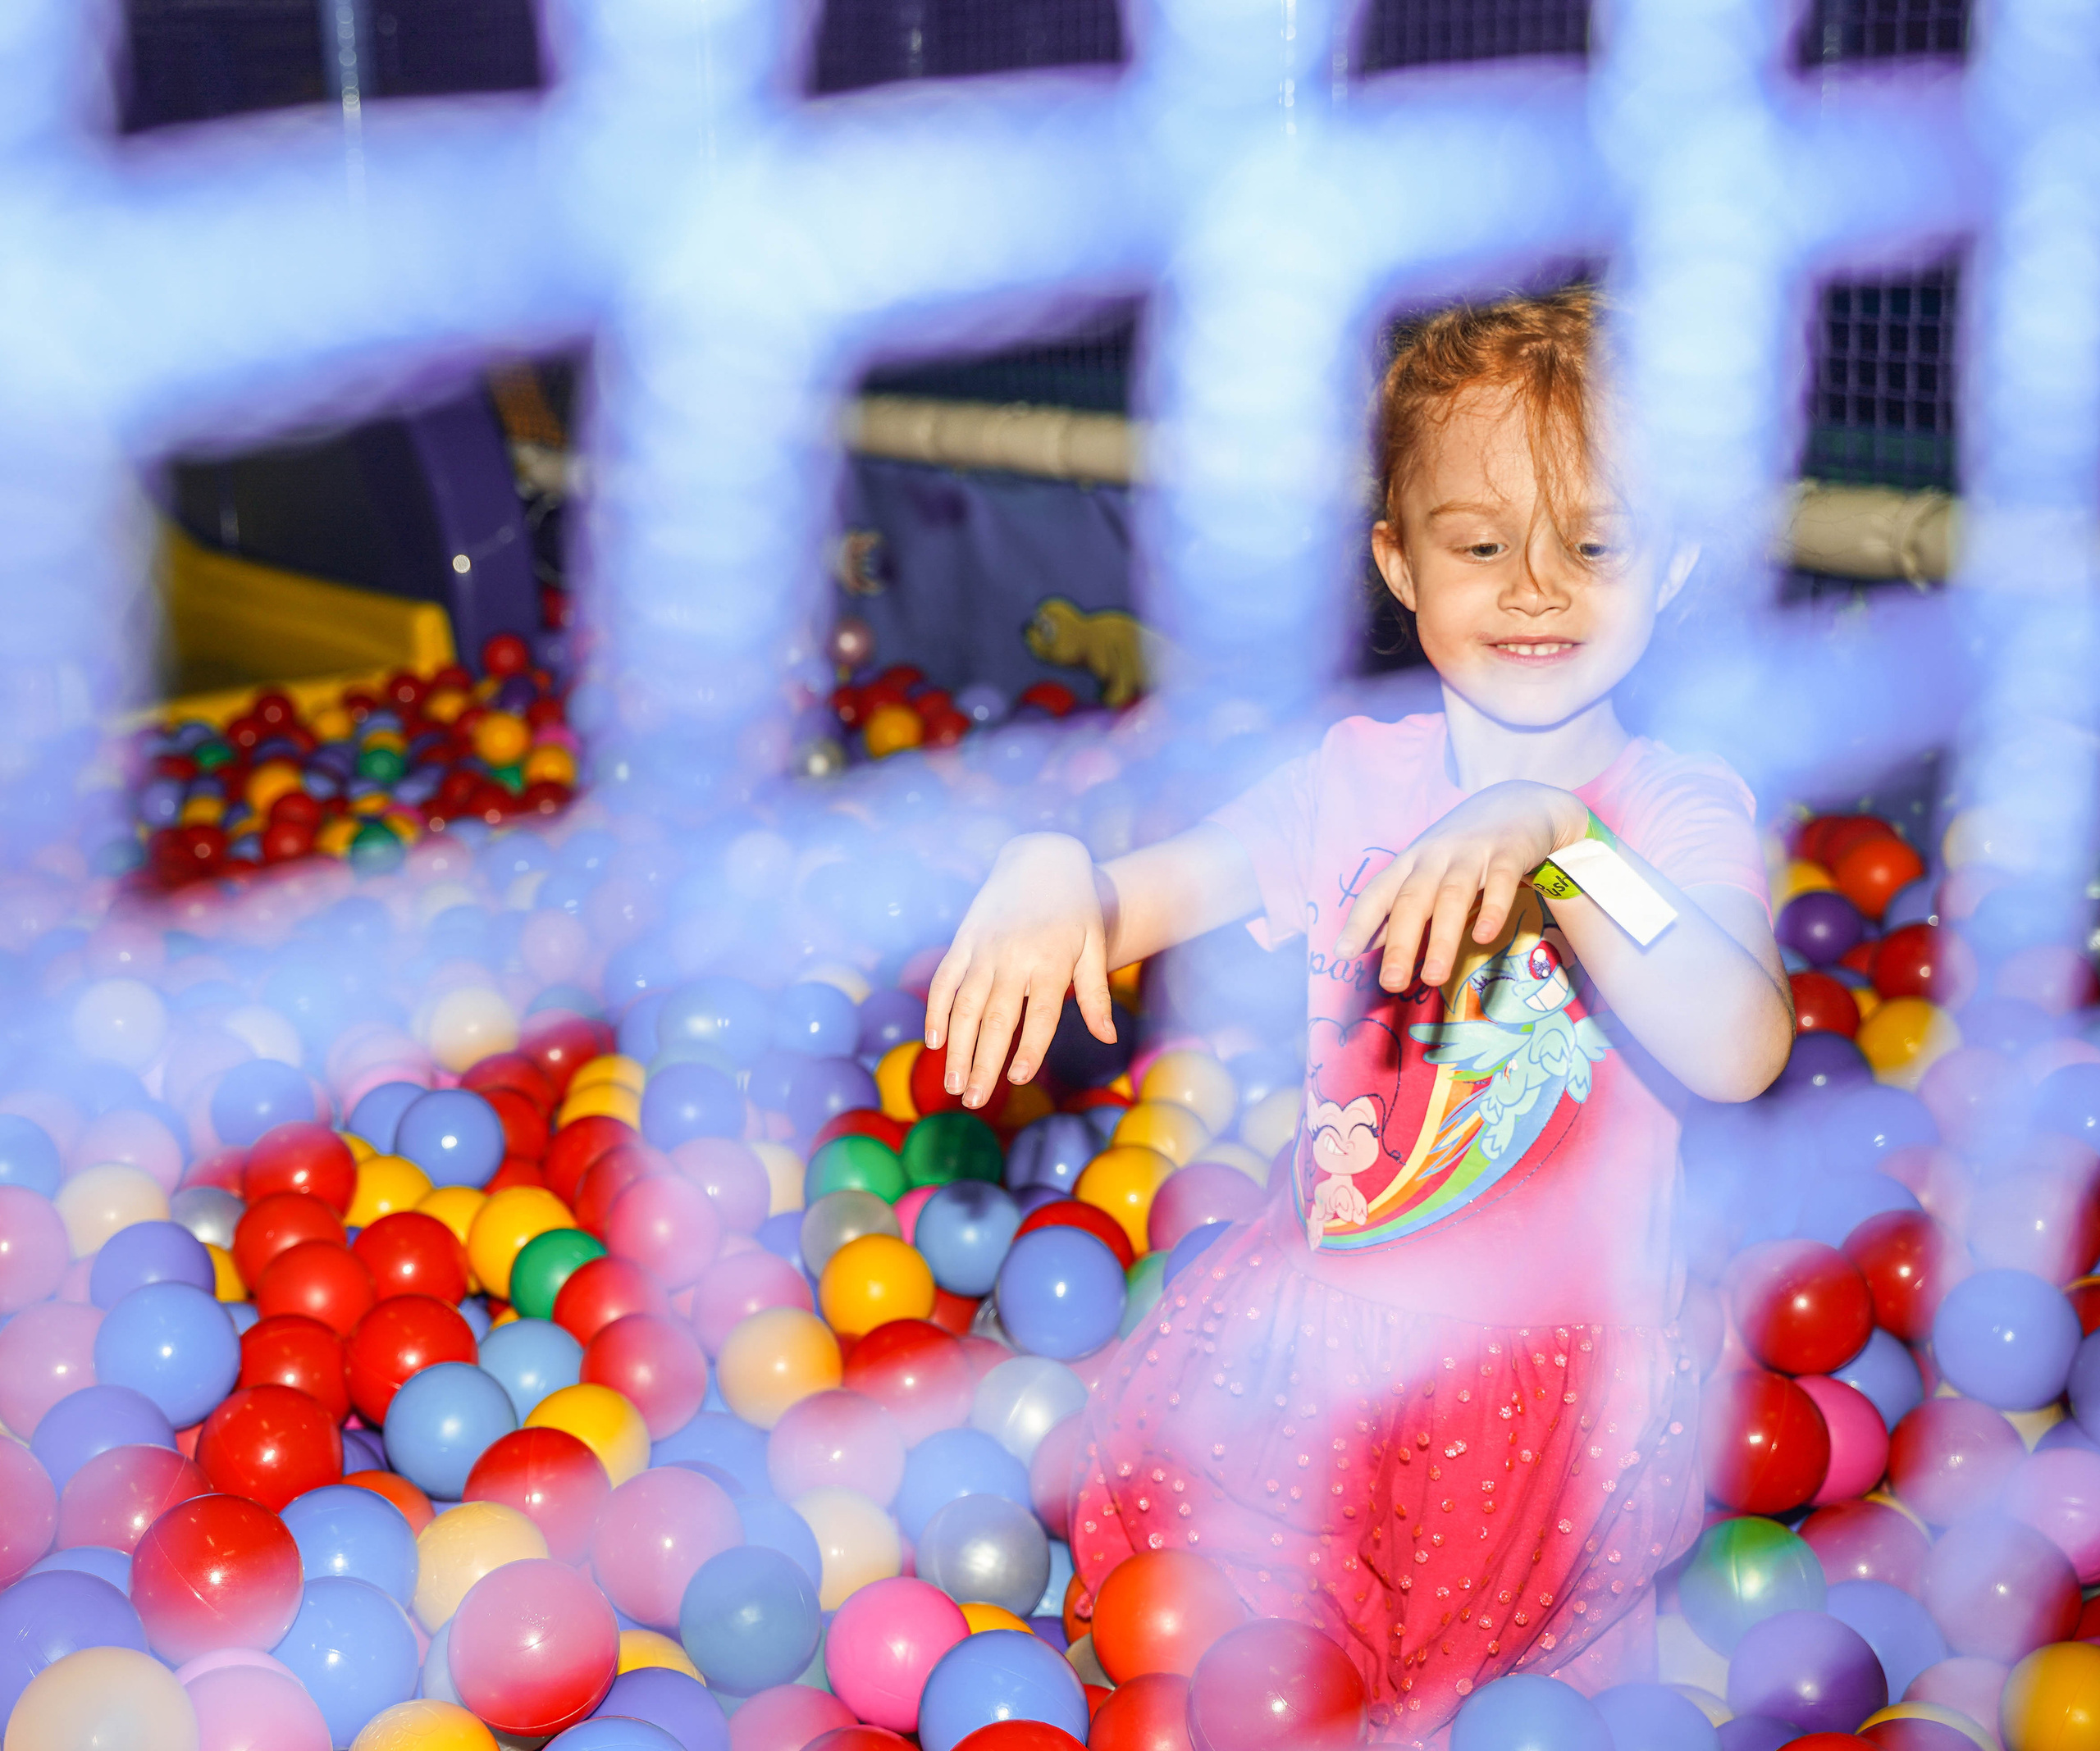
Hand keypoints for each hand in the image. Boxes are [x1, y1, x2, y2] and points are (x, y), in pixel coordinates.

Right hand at [924, 833, 1117, 1107]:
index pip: (1039, 1014)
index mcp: (1051, 961)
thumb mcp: (1093, 946)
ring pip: (964, 1006)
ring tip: (953, 1084)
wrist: (1042, 858)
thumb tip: (1108, 1036)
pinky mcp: (964, 940)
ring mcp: (984, 948)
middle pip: (995, 1019)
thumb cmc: (1075, 909)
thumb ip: (1095, 993)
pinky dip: (936, 1011)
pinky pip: (945, 980)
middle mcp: (1013, 957)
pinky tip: (935, 1042)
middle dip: (982, 1063)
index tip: (1017, 1079)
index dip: (1028, 1048)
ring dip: (956, 1048)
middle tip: (974, 1101)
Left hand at [1332, 781, 1588, 990]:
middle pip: (1411, 900)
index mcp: (1409, 865)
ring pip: (1451, 896)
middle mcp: (1434, 857)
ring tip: (1434, 977)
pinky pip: (1500, 881)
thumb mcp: (1424, 872)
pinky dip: (1492, 909)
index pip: (1377, 893)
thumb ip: (1396, 909)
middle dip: (1400, 943)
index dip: (1359, 922)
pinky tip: (1484, 936)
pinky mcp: (1508, 852)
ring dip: (1441, 938)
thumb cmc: (1461, 849)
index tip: (1343, 953)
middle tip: (1392, 982)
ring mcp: (1471, 853)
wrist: (1517, 803)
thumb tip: (1363, 946)